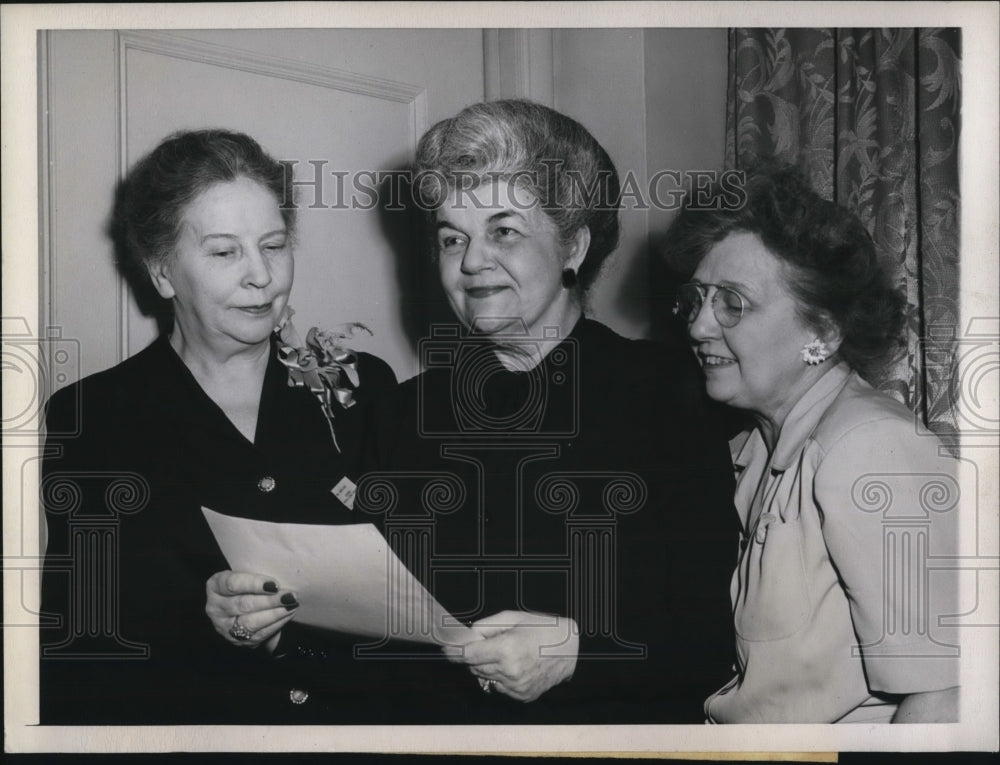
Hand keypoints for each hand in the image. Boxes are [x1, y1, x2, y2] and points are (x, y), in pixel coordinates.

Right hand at [205, 570, 298, 650]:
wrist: (243, 608)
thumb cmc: (247, 585)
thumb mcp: (245, 574)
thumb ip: (255, 572)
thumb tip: (280, 571)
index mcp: (214, 586)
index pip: (232, 584)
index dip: (254, 584)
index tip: (274, 584)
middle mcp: (215, 608)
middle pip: (243, 604)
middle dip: (269, 601)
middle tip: (288, 596)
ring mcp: (224, 627)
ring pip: (251, 622)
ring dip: (275, 614)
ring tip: (291, 605)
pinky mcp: (238, 641)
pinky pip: (259, 634)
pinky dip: (276, 624)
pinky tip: (287, 614)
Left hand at [444, 610, 578, 701]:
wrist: (572, 650)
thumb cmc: (544, 629)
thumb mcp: (514, 618)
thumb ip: (486, 626)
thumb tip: (468, 635)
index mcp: (507, 650)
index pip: (468, 655)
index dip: (455, 652)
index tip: (446, 649)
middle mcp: (510, 671)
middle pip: (475, 666)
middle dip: (475, 655)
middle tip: (487, 644)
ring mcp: (516, 687)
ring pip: (486, 677)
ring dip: (488, 666)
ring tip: (507, 653)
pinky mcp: (522, 696)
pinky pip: (500, 686)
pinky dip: (501, 676)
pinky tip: (516, 665)